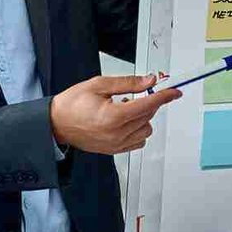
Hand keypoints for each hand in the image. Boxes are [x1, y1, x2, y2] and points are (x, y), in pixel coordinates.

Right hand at [49, 75, 180, 154]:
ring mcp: (116, 144)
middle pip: (148, 116)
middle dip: (148, 102)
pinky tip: (125, 121)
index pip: (148, 105)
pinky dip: (138, 130)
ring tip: (125, 108)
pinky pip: (138, 141)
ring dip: (143, 117)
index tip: (174, 91)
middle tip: (137, 93)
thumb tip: (148, 81)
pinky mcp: (114, 150)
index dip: (164, 96)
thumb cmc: (72, 104)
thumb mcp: (99, 85)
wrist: (56, 124)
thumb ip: (127, 83)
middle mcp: (116, 133)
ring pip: (146, 129)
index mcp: (113, 116)